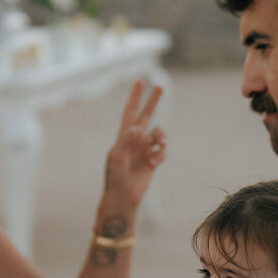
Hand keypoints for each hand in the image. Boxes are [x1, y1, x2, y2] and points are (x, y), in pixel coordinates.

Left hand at [103, 80, 166, 208]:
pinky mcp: (153, 161)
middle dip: (153, 101)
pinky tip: (154, 163)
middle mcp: (135, 140)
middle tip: (161, 86)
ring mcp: (144, 149)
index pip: (130, 111)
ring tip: (161, 145)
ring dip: (162, 136)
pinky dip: (161, 155)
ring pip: (159, 134)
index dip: (135, 96)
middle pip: (147, 115)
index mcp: (124, 136)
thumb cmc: (115, 178)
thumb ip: (125, 142)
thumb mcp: (117, 159)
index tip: (140, 81)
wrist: (123, 197)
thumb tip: (136, 128)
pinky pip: (162, 152)